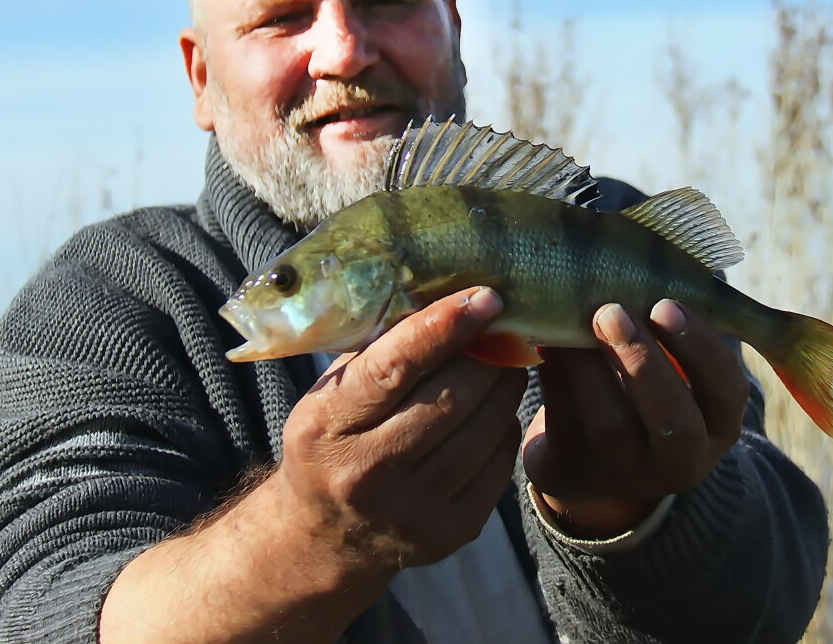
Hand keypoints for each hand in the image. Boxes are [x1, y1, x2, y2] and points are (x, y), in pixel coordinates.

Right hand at [275, 286, 527, 574]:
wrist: (328, 537)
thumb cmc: (333, 443)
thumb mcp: (331, 397)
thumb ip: (378, 354)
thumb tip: (443, 297)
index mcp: (327, 428)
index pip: (394, 368)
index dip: (444, 327)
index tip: (485, 296)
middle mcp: (366, 472)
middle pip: (452, 396)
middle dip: (488, 352)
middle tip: (503, 325)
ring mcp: (412, 508)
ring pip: (485, 428)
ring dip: (505, 385)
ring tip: (505, 362)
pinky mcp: (452, 530)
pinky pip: (500, 462)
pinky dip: (504, 426)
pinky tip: (494, 411)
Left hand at [522, 299, 748, 537]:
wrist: (591, 455)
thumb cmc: (640, 386)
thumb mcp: (673, 366)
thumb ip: (668, 326)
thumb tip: (641, 252)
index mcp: (716, 423)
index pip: (726, 389)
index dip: (700, 346)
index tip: (666, 303)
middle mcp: (680, 457)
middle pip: (673, 421)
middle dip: (642, 361)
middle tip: (610, 310)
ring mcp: (626, 473)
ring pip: (610, 427)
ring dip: (587, 367)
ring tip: (566, 322)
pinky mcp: (576, 471)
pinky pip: (563, 424)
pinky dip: (552, 378)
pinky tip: (539, 339)